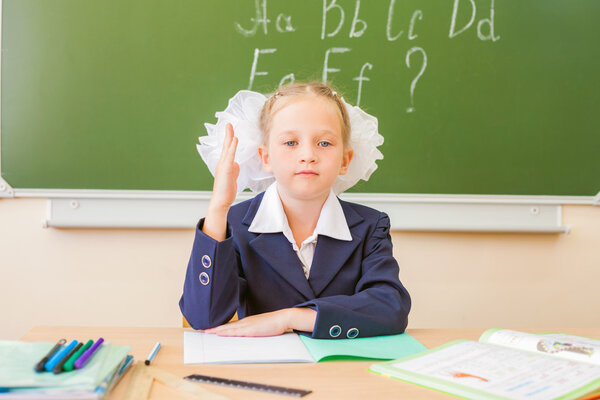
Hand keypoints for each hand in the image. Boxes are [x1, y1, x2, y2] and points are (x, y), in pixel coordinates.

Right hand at [202, 123, 238, 240]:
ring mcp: (223, 166)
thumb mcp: (232, 177)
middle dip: (228, 134)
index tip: (231, 131)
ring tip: (231, 128)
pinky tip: (235, 140)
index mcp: (224, 165)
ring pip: (227, 149)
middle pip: (225, 146)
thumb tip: (236, 164)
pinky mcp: (226, 169)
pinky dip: (232, 147)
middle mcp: (222, 163)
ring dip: (229, 137)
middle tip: (229, 123)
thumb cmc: (226, 191)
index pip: (227, 149)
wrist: (221, 201)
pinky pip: (230, 156)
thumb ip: (234, 169)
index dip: (229, 139)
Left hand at [203, 308, 316, 336]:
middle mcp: (244, 322)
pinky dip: (226, 333)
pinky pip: (236, 332)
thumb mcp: (260, 327)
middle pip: (225, 326)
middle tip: (201, 330)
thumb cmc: (273, 323)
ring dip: (216, 330)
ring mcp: (247, 325)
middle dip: (213, 328)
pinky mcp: (251, 329)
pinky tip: (220, 334)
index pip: (229, 325)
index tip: (208, 329)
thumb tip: (246, 334)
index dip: (218, 327)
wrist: (282, 318)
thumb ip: (252, 330)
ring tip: (205, 332)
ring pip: (228, 328)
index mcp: (246, 322)